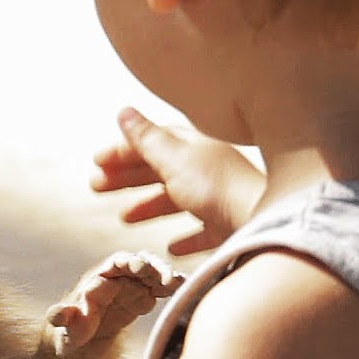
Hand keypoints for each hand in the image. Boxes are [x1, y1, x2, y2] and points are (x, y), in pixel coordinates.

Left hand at [46, 251, 183, 353]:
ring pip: (153, 275)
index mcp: (98, 279)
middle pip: (138, 264)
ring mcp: (133, 287)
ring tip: (179, 284)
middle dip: (151, 266)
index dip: (126, 263)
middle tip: (165, 276)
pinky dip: (172, 288)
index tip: (138, 266)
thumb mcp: (66, 330)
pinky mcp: (144, 298)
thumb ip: (63, 320)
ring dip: (166, 276)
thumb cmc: (72, 332)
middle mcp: (117, 278)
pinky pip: (160, 290)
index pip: (114, 265)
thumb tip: (56, 315)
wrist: (86, 343)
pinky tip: (185, 289)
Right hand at [92, 108, 265, 255]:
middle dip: (127, 177)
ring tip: (124, 218)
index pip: (152, 142)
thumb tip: (124, 111)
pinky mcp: (230, 226)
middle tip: (96, 188)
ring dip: (148, 206)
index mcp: (193, 147)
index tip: (96, 163)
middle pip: (160, 170)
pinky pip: (203, 230)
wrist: (262, 221)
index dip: (122, 151)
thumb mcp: (173, 158)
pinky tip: (172, 247)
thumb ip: (146, 139)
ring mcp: (219, 197)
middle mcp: (207, 168)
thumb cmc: (216, 187)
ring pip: (177, 199)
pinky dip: (185, 237)